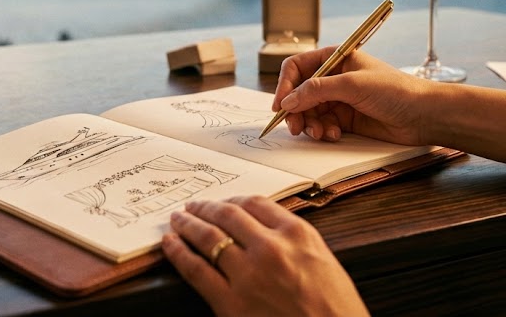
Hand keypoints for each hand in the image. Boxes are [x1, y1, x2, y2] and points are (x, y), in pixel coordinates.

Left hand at [162, 197, 367, 316]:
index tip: (223, 201)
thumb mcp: (323, 261)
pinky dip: (178, 252)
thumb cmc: (335, 310)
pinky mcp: (230, 303)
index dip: (232, 199)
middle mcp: (270, 248)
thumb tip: (262, 229)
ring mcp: (248, 275)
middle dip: (205, 207)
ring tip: (177, 219)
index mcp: (297, 234)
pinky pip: (196, 270)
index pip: (255, 203)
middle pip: (227, 215)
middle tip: (193, 205)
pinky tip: (170, 244)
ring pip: (207, 236)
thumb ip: (293, 240)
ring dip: (188, 224)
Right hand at [272, 48, 430, 145]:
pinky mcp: (345, 119)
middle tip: (296, 127)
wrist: (423, 115)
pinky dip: (323, 131)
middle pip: (299, 93)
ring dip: (309, 124)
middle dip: (295, 110)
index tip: (280, 105)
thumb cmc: (395, 90)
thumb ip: (317, 90)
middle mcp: (334, 77)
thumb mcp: (352, 84)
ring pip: (308, 112)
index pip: (297, 68)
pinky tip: (334, 134)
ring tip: (319, 133)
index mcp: (335, 58)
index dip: (285, 85)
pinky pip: (322, 125)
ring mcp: (339, 99)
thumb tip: (288, 101)